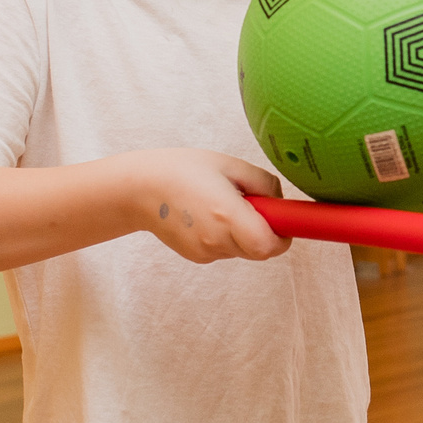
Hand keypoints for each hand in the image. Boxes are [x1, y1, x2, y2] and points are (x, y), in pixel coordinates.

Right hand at [128, 147, 290, 263]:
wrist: (138, 189)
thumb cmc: (183, 169)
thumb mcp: (230, 165)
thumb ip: (263, 184)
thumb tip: (280, 202)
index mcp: (227, 215)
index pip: (270, 246)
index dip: (283, 236)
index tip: (281, 219)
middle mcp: (216, 240)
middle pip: (260, 251)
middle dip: (265, 231)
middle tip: (250, 204)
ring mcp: (204, 252)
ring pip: (243, 250)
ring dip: (244, 233)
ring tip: (222, 204)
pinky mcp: (196, 257)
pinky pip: (225, 250)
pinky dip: (227, 236)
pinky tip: (208, 215)